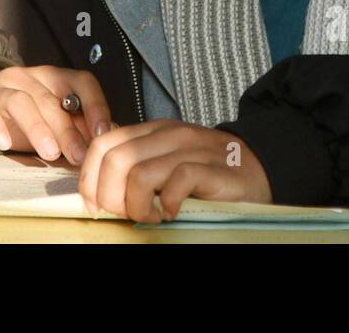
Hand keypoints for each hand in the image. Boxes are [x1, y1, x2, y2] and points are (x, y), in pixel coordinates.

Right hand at [0, 65, 113, 165]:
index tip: (103, 132)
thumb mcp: (48, 124)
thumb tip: (106, 141)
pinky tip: (4, 143)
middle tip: (78, 156)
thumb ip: (75, 129)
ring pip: (22, 101)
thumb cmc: (13, 119)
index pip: (81, 82)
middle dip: (68, 130)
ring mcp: (0, 85)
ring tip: (49, 152)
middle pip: (52, 99)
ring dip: (38, 128)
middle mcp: (27, 77)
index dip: (96, 104)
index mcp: (51, 79)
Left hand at [78, 119, 271, 221]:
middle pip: (115, 160)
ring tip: (150, 216)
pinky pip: (176, 182)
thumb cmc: (208, 171)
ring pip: (139, 173)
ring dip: (136, 205)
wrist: (257, 167)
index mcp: (152, 132)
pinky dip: (166, 204)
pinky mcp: (211, 169)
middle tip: (126, 214)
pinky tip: (171, 212)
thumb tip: (97, 173)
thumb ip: (136, 160)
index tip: (95, 205)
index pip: (103, 144)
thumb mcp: (165, 158)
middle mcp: (168, 135)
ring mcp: (190, 150)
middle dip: (110, 196)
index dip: (90, 178)